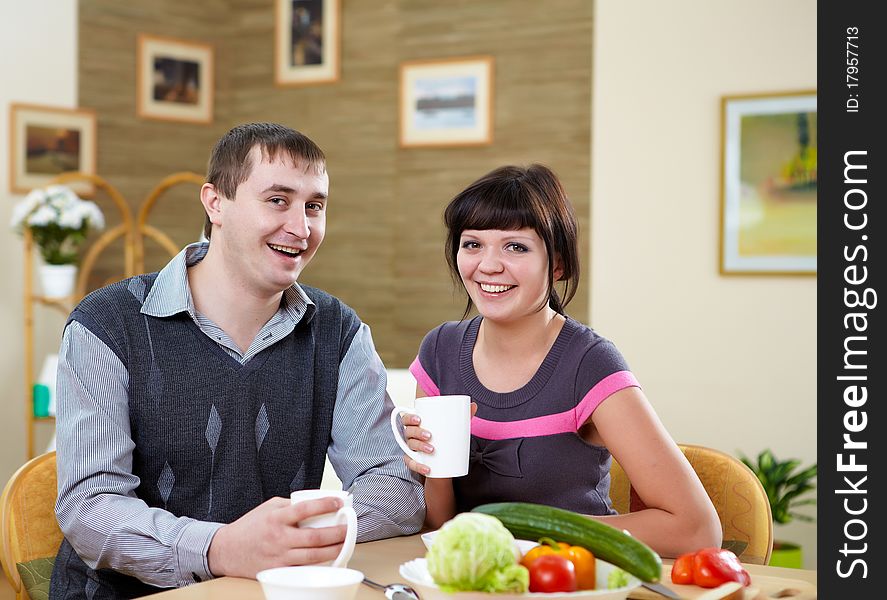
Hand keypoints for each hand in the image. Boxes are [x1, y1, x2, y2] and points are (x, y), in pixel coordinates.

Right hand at [207, 496, 346, 577]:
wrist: (227, 550)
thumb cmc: (249, 527)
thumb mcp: (268, 507)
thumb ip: (290, 505)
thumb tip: (315, 503)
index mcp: (276, 518)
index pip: (306, 508)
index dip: (325, 504)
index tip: (338, 503)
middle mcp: (279, 538)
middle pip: (315, 537)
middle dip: (337, 533)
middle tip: (349, 527)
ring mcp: (280, 557)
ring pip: (313, 556)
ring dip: (334, 550)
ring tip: (345, 543)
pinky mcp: (279, 570)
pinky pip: (304, 568)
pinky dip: (320, 564)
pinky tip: (330, 558)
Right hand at [402, 402, 476, 475]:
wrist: (442, 464)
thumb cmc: (444, 440)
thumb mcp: (452, 428)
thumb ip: (462, 416)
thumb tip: (474, 405)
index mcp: (417, 425)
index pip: (407, 418)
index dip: (410, 418)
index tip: (419, 419)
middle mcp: (411, 436)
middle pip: (408, 431)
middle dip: (417, 432)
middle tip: (430, 435)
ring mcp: (411, 450)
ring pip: (410, 446)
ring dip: (419, 447)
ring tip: (432, 450)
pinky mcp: (413, 462)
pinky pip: (411, 464)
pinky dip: (418, 466)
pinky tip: (427, 468)